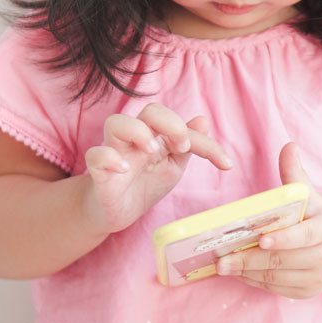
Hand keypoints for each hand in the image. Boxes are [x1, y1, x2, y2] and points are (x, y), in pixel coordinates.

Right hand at [83, 104, 231, 234]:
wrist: (116, 212)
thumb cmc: (145, 183)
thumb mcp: (173, 165)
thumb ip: (188, 144)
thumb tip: (203, 119)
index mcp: (158, 135)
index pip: (181, 124)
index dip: (206, 142)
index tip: (226, 164)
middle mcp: (136, 138)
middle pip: (150, 110)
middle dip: (171, 123)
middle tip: (182, 147)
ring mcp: (115, 152)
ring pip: (116, 123)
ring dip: (138, 132)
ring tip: (152, 151)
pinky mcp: (98, 172)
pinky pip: (95, 155)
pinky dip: (108, 158)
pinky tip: (123, 169)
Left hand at [216, 142, 321, 298]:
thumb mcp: (313, 196)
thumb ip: (295, 174)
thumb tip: (289, 146)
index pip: (306, 236)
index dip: (284, 239)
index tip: (261, 239)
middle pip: (284, 260)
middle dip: (250, 260)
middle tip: (222, 258)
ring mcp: (318, 278)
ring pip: (277, 277)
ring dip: (247, 272)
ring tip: (223, 265)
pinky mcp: (308, 292)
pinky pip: (277, 289)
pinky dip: (255, 282)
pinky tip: (238, 273)